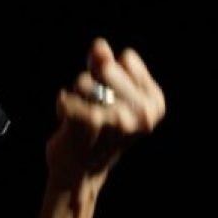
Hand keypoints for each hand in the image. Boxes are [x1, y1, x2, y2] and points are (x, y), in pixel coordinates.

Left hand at [46, 38, 165, 188]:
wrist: (81, 172)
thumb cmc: (97, 129)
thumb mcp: (108, 92)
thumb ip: (105, 64)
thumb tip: (99, 45)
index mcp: (156, 103)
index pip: (127, 58)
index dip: (111, 72)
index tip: (111, 96)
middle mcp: (143, 113)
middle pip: (106, 66)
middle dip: (91, 81)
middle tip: (93, 106)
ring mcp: (118, 119)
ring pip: (83, 81)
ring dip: (75, 96)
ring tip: (81, 117)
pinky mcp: (89, 124)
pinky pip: (65, 96)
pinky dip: (62, 105)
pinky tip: (67, 122)